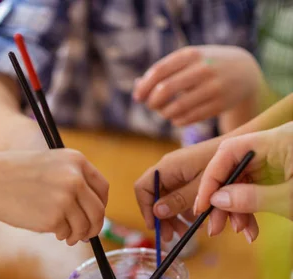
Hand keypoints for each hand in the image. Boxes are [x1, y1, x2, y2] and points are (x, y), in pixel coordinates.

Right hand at [0, 149, 108, 244]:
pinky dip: (61, 235)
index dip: (101, 205)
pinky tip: (50, 230)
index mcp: (76, 161)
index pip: (102, 188)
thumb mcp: (50, 165)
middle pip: (98, 211)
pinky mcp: (54, 217)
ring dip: (78, 235)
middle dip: (94, 226)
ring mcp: (66, 198)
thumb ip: (72, 180)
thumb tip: (92, 210)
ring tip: (66, 236)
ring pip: (84, 225)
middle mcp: (75, 178)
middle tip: (86, 235)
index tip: (95, 215)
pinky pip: (66, 232)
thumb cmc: (15, 175)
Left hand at [133, 46, 262, 126]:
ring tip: (165, 112)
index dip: (144, 87)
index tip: (138, 98)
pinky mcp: (219, 105)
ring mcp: (212, 88)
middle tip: (151, 106)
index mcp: (191, 54)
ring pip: (176, 108)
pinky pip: (189, 118)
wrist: (244, 73)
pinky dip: (177, 120)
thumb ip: (164, 71)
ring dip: (164, 114)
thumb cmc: (206, 66)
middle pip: (165, 90)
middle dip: (152, 102)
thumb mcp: (189, 61)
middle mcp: (202, 69)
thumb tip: (137, 87)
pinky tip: (177, 118)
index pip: (159, 72)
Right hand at [134, 137, 218, 240]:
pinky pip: (182, 197)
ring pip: (169, 200)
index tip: (154, 227)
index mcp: (168, 167)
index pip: (143, 188)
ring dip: (175, 218)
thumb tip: (157, 211)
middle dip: (162, 219)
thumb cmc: (225, 165)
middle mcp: (171, 170)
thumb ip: (179, 200)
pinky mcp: (191, 178)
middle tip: (170, 237)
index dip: (145, 209)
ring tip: (184, 233)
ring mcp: (181, 174)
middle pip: (156, 197)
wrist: (246, 150)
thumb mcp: (201, 187)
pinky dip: (186, 211)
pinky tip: (195, 222)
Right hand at [195, 123, 292, 240]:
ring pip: (244, 181)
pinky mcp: (283, 173)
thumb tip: (218, 199)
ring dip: (237, 209)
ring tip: (242, 232)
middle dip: (223, 199)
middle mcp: (276, 145)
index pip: (230, 151)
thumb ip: (251, 198)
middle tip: (216, 227)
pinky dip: (251, 209)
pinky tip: (252, 229)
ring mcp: (280, 159)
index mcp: (279, 140)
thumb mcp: (290, 200)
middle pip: (234, 167)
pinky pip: (257, 188)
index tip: (203, 205)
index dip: (211, 178)